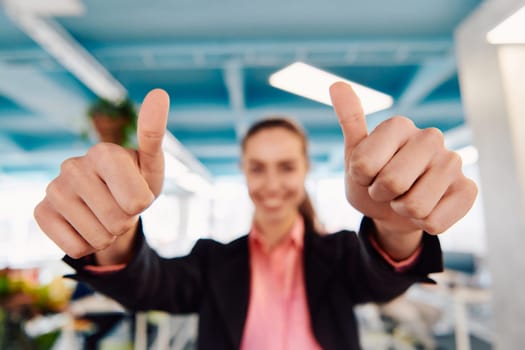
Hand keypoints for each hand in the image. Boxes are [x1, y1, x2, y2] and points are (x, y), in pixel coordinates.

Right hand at [34, 89, 169, 261]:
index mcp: (104, 152)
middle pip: (119, 221)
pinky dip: (88, 244)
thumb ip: (153, 134)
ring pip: (98, 237)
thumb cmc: (135, 182)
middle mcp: (73, 165)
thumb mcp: (152, 165)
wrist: (108, 204)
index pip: (137, 202)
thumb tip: (159, 92)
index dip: (142, 204)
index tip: (136, 191)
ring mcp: (54, 188)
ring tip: (104, 214)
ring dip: (108, 234)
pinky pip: (75, 248)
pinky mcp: (41, 212)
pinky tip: (85, 225)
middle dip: (126, 220)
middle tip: (120, 205)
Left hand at [329, 82, 476, 237]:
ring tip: (404, 198)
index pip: (365, 164)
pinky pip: (435, 221)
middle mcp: (430, 137)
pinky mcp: (468, 189)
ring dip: (402, 210)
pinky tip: (426, 210)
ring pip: (414, 206)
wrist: (391, 210)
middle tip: (386, 189)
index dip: (360, 178)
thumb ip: (349, 121)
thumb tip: (336, 85)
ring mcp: (453, 162)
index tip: (366, 173)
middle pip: (392, 182)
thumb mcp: (354, 155)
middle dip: (381, 194)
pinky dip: (422, 224)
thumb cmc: (371, 180)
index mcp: (399, 125)